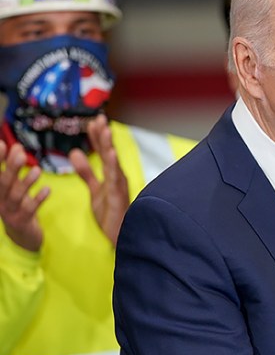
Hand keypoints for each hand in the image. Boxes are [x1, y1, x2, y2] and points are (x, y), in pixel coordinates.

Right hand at [0, 141, 49, 250]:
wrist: (22, 236)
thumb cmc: (18, 206)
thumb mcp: (13, 187)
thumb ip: (14, 169)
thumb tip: (17, 147)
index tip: (2, 144)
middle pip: (3, 183)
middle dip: (11, 168)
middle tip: (20, 153)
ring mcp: (10, 212)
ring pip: (16, 196)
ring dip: (26, 182)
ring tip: (38, 170)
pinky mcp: (22, 222)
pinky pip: (30, 210)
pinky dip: (38, 199)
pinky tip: (47, 190)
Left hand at [69, 114, 128, 245]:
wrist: (120, 236)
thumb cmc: (111, 213)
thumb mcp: (95, 189)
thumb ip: (86, 172)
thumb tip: (75, 153)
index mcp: (111, 174)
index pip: (103, 152)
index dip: (98, 137)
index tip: (93, 121)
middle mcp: (118, 177)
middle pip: (109, 153)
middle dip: (104, 136)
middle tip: (99, 118)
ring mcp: (120, 186)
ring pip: (114, 163)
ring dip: (110, 147)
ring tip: (105, 131)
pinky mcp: (119, 196)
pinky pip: (116, 179)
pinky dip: (113, 165)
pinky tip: (110, 154)